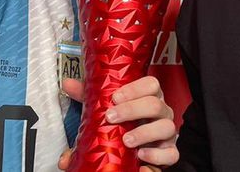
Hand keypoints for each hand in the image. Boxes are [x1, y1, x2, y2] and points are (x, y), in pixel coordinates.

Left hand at [56, 75, 177, 170]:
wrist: (135, 149)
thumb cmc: (124, 123)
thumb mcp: (105, 108)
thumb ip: (88, 96)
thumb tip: (68, 84)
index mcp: (148, 97)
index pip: (151, 84)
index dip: (135, 88)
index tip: (115, 97)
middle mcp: (161, 113)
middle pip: (156, 104)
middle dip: (133, 110)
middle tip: (112, 117)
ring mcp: (167, 133)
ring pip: (166, 127)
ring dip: (145, 133)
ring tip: (126, 140)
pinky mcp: (169, 152)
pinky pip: (171, 153)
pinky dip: (157, 155)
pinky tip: (142, 155)